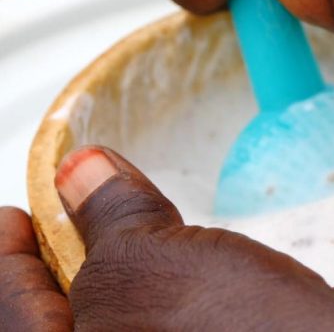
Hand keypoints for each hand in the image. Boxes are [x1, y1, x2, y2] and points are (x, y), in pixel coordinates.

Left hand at [2, 146, 333, 330]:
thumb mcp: (149, 262)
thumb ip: (106, 217)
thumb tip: (83, 169)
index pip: (10, 311)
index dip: (5, 256)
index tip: (11, 214)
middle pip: (60, 323)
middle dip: (50, 264)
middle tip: (50, 215)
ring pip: (116, 322)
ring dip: (104, 274)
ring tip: (102, 228)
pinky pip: (161, 327)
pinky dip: (152, 290)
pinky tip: (165, 260)